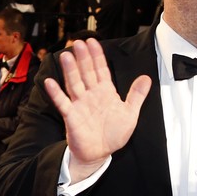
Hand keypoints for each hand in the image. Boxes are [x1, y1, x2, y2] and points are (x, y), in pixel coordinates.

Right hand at [43, 38, 151, 182]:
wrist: (100, 154)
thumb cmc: (114, 135)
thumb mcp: (130, 114)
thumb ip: (136, 95)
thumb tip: (146, 78)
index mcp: (105, 92)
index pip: (100, 69)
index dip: (97, 56)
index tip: (92, 42)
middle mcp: (91, 95)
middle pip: (86, 72)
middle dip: (83, 58)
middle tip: (78, 43)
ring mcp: (80, 104)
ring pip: (74, 83)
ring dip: (70, 70)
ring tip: (66, 56)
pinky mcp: (71, 116)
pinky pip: (62, 102)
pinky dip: (56, 93)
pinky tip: (50, 82)